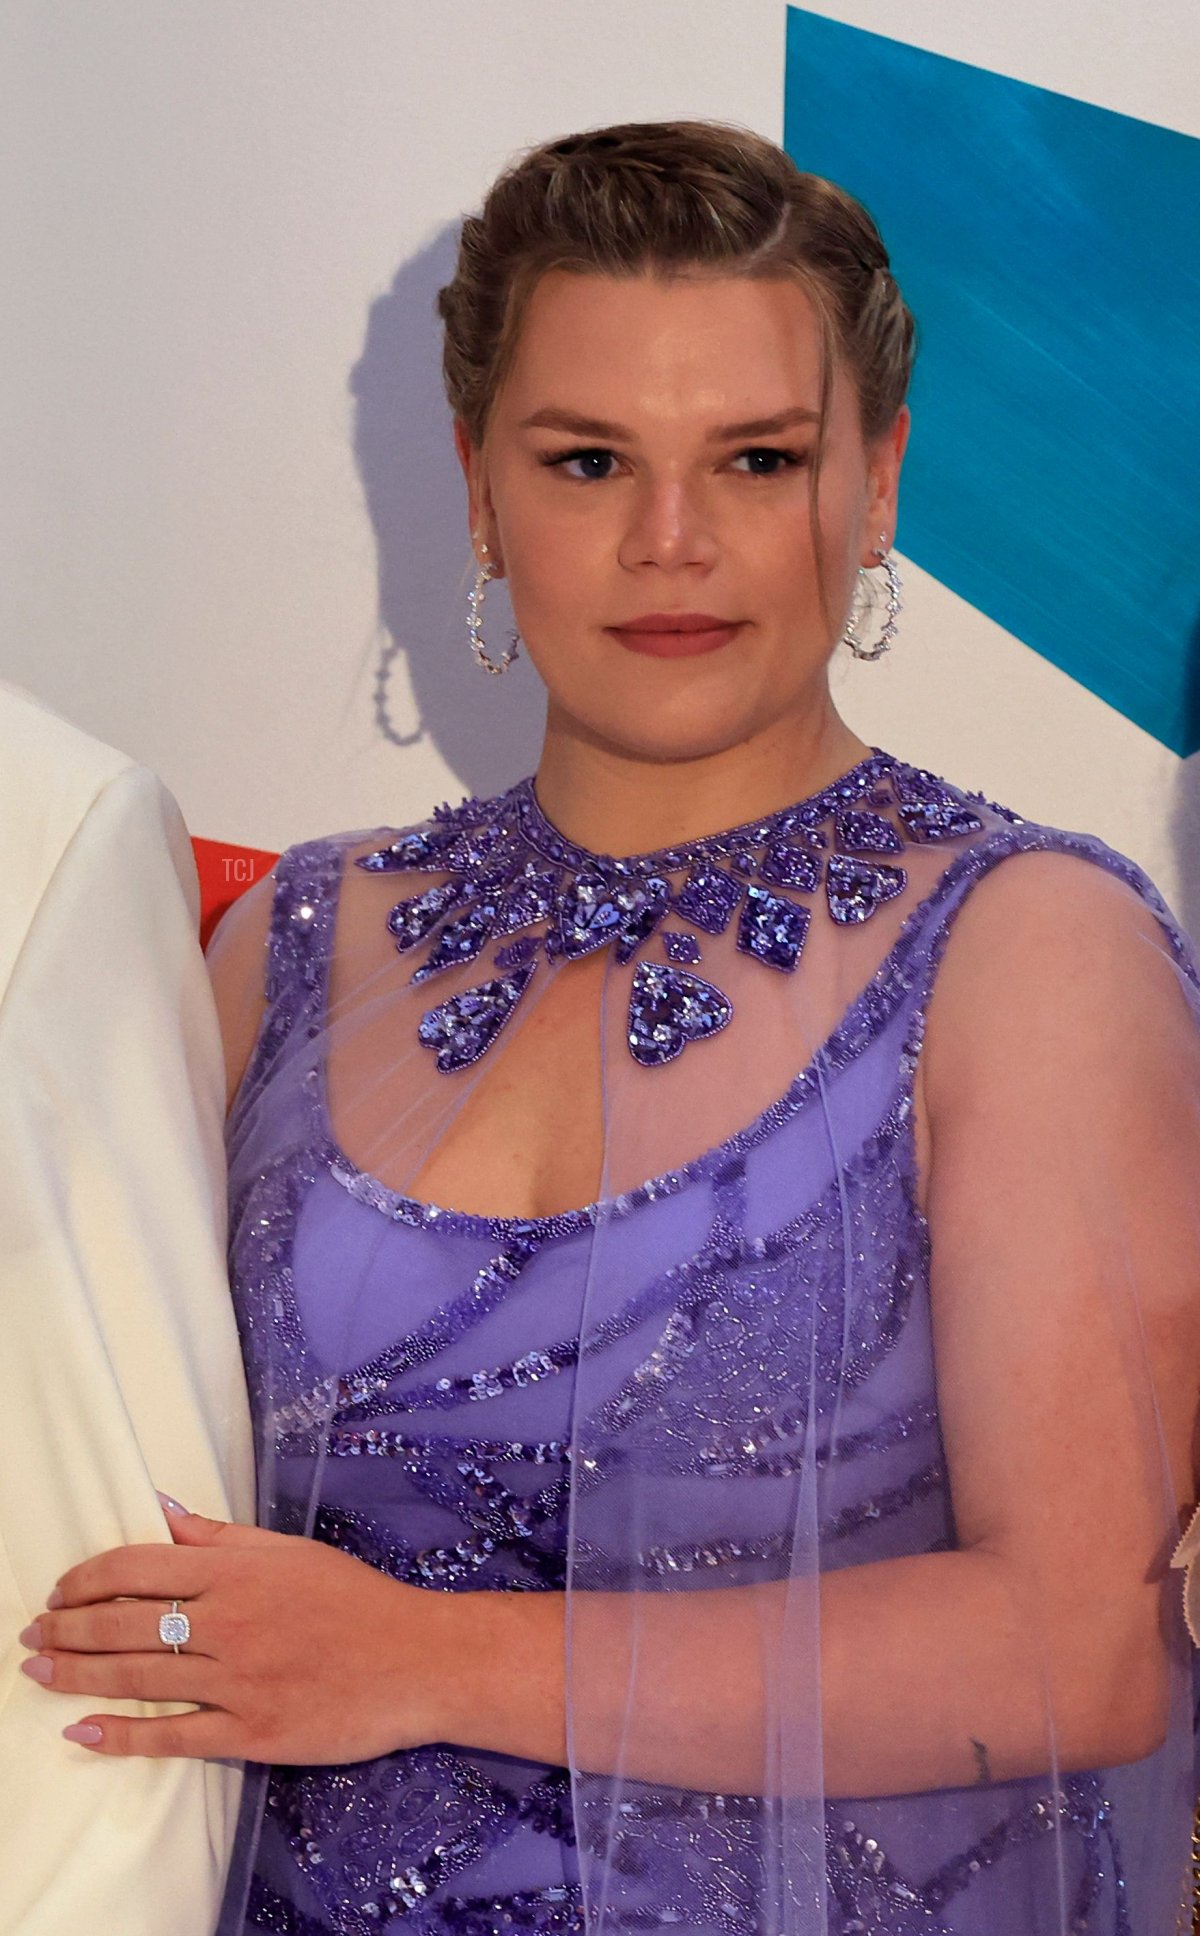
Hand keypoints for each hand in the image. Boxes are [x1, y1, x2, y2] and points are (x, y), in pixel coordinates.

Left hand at [17, 1503, 446, 1762]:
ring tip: (39, 1675)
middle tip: (31, 1638)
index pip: (139, 1567)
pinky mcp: (252, 1732)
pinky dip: (121, 1736)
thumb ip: (222, 1536)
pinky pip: (172, 1736)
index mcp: (238, 1572)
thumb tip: (165, 1511)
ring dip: (78, 1677)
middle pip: (125, 1625)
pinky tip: (84, 1732)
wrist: (417, 1659)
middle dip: (67, 1631)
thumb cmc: (357, 1599)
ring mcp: (238, 1680)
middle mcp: (229, 1622)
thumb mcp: (292, 1552)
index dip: (88, 1579)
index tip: (61, 1591)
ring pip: (138, 1678)